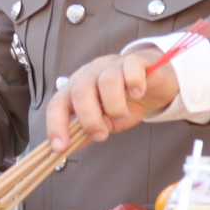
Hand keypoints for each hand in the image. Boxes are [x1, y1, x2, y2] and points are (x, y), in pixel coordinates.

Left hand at [44, 48, 179, 150]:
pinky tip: (138, 93)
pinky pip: (132, 69)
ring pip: (106, 81)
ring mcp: (113, 65)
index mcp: (78, 87)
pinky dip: (135, 84)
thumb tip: (70, 147)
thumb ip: (88, 131)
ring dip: (114, 107)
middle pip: (80, 92)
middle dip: (89, 119)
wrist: (154, 84)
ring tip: (122, 116)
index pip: (58, 104)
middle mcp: (91, 73)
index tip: (60, 147)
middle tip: (102, 135)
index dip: (56, 125)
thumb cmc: (127, 102)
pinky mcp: (136, 61)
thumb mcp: (106, 120)